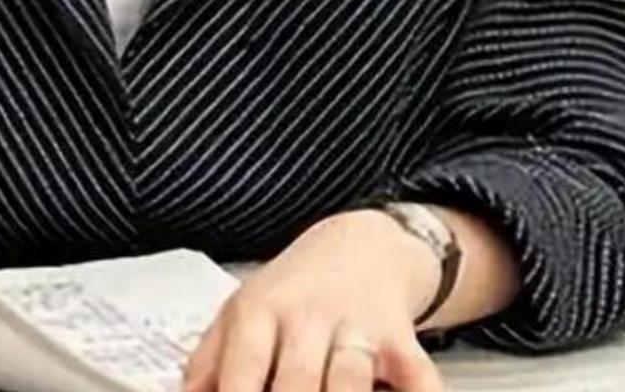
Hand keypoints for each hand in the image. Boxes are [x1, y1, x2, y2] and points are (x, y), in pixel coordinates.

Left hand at [183, 211, 444, 391]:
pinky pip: (417, 378)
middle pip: (295, 383)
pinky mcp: (401, 339)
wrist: (361, 246)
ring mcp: (357, 326)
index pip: (241, 371)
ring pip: (348, 379)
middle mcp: (307, 316)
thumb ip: (208, 366)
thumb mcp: (240, 314)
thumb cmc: (292, 293)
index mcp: (259, 313)